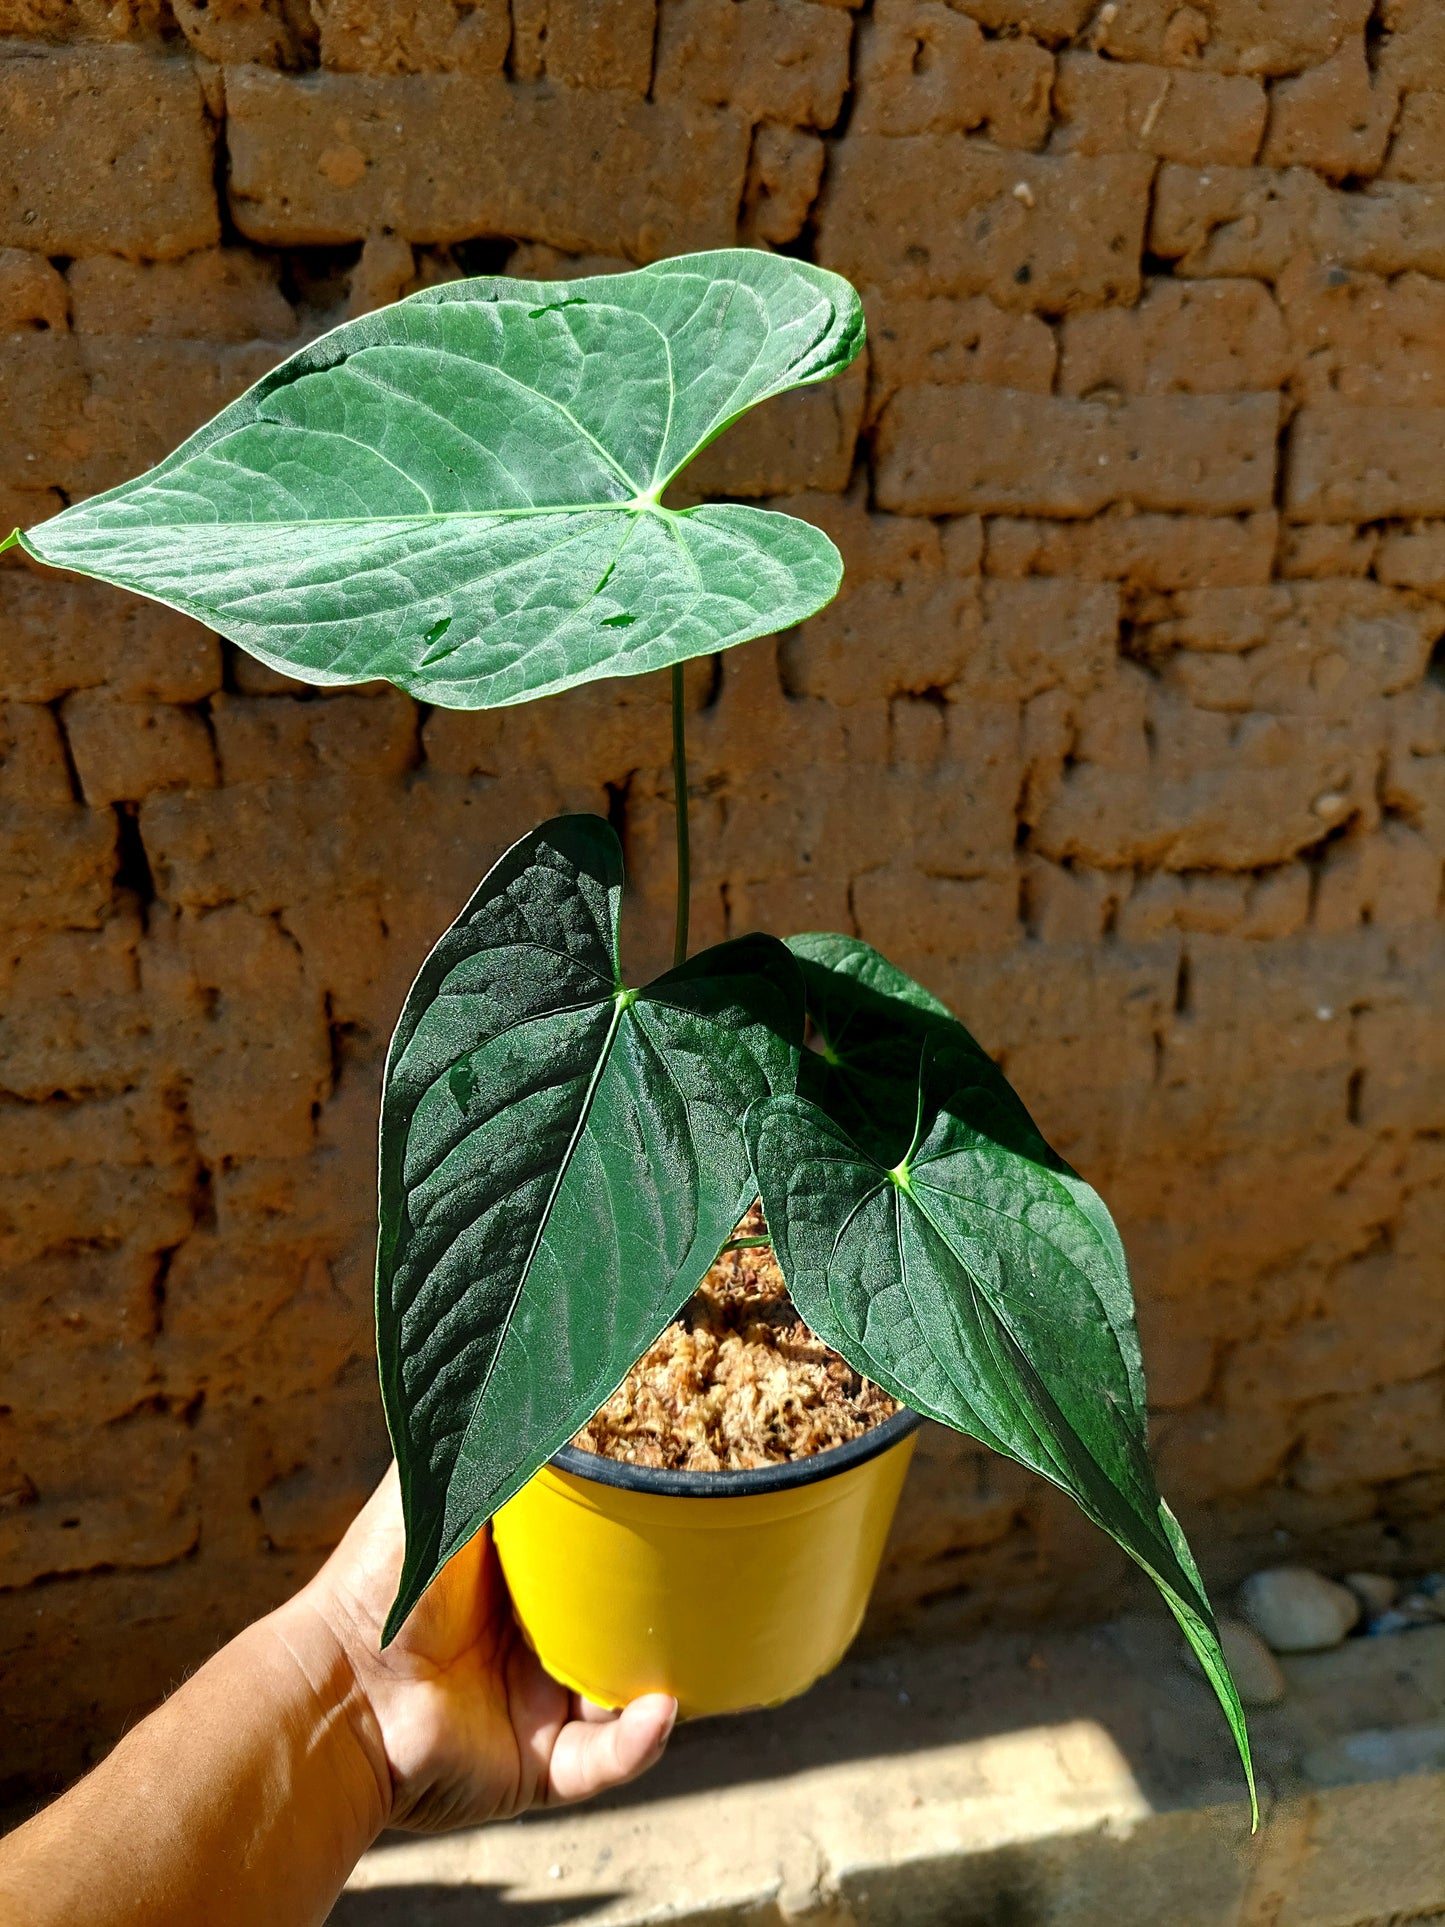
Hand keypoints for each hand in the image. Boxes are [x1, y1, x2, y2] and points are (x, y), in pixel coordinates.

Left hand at [275, 1463, 676, 1833]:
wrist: (337, 1692)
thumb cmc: (382, 1578)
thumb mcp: (445, 1484)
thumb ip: (488, 1428)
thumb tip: (538, 1355)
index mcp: (519, 1570)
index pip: (596, 1544)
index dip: (639, 1524)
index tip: (684, 1487)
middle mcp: (535, 1635)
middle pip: (626, 1618)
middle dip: (671, 1600)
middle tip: (716, 1564)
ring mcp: (540, 1701)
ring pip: (630, 1690)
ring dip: (668, 1672)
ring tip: (702, 1638)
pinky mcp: (538, 1764)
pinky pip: (606, 1760)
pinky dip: (639, 1741)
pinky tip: (658, 1709)